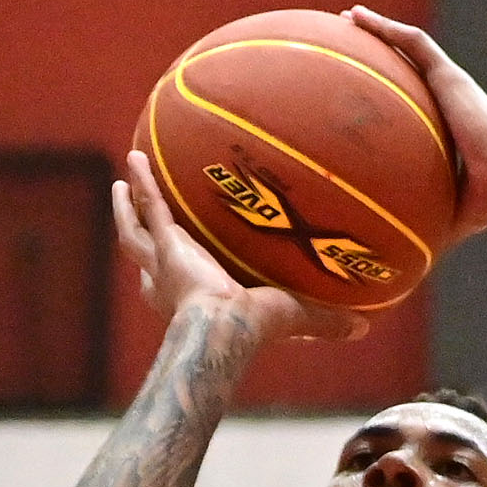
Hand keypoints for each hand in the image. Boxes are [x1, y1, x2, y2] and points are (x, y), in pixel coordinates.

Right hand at [114, 152, 365, 343]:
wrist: (224, 328)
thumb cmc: (255, 329)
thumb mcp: (296, 317)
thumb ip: (325, 321)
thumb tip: (364, 328)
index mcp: (198, 296)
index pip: (184, 283)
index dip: (180, 274)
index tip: (183, 261)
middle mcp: (173, 281)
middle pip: (148, 258)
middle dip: (142, 240)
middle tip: (138, 219)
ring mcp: (164, 263)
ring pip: (135, 234)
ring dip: (127, 212)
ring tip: (122, 186)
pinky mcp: (165, 246)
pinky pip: (150, 207)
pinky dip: (141, 183)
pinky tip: (135, 158)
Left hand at [344, 7, 486, 237]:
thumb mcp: (446, 213)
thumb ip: (425, 220)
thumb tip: (401, 258)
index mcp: (454, 124)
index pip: (421, 100)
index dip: (397, 88)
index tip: (370, 87)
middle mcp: (454, 98)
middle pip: (412, 65)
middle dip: (382, 50)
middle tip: (351, 42)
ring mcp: (453, 84)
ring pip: (410, 45)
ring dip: (379, 30)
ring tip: (349, 19)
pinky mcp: (451, 77)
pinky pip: (413, 43)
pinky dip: (386, 29)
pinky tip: (359, 19)